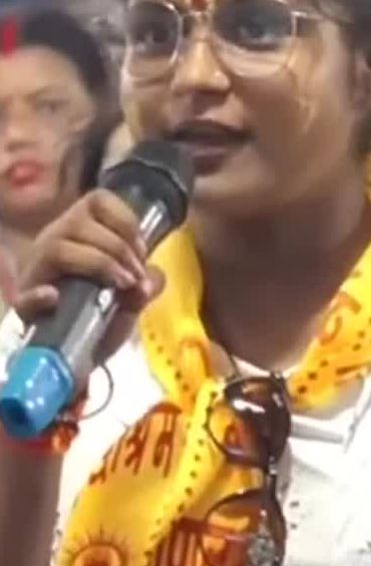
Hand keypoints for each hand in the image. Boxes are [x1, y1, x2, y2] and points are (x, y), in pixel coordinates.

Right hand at [13, 189, 164, 367]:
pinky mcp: (25, 308)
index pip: (97, 201)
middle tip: (135, 277)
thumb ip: (145, 286)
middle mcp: (54, 244)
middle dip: (118, 248)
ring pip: (57, 246)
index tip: (142, 252)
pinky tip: (55, 299)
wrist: (79, 364)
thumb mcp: (132, 301)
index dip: (125, 220)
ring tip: (120, 285)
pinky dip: (41, 295)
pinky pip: (26, 294)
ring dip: (97, 263)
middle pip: (78, 221)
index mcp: (80, 235)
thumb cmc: (102, 323)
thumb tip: (149, 280)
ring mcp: (37, 274)